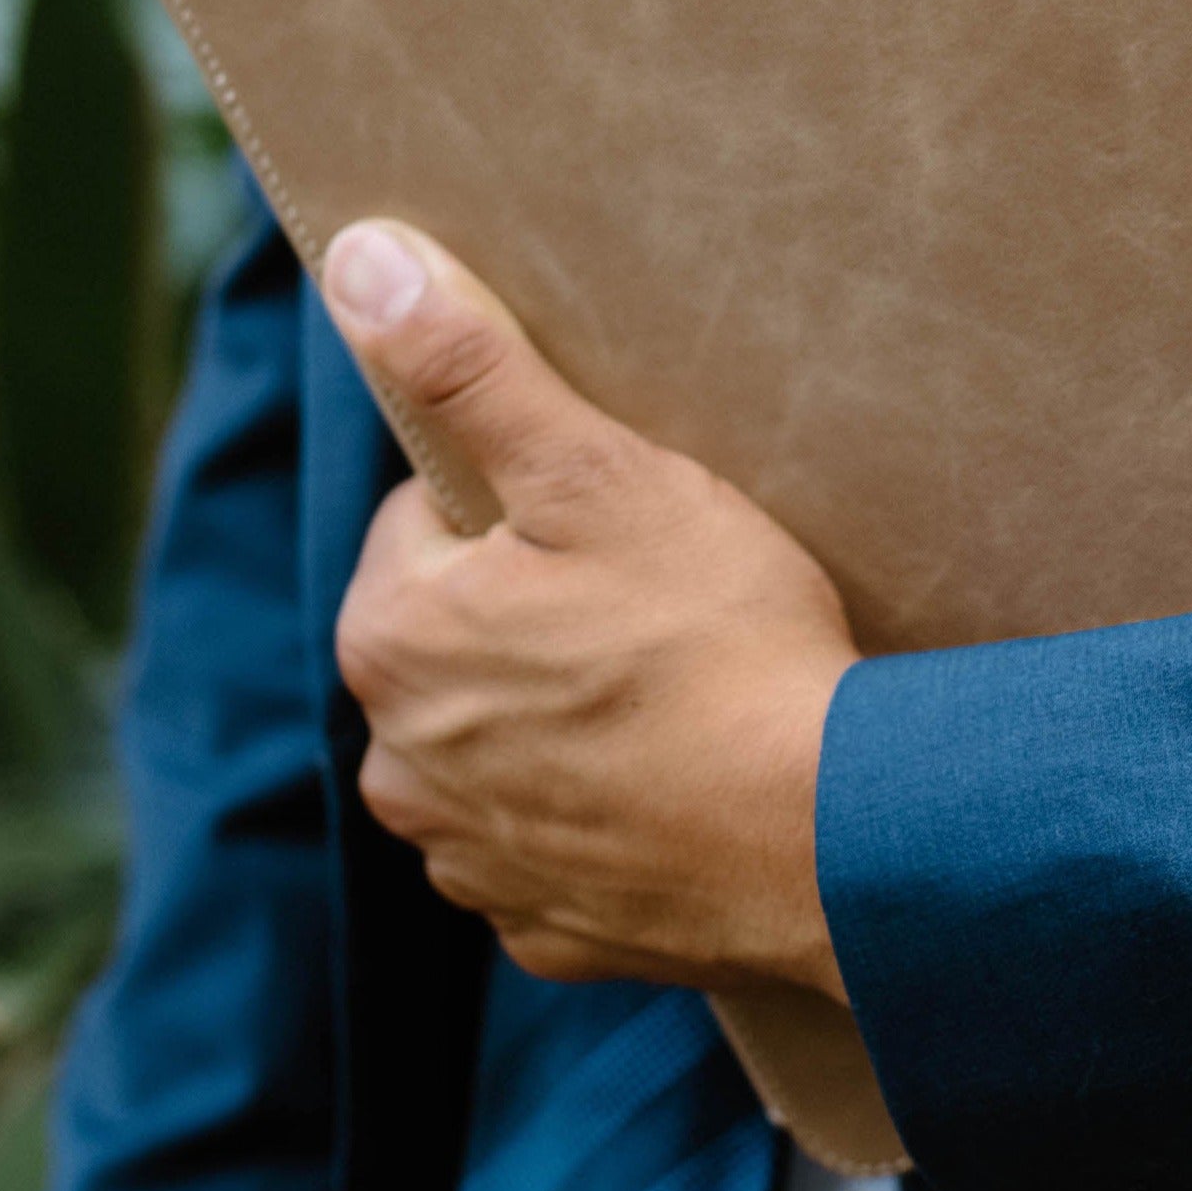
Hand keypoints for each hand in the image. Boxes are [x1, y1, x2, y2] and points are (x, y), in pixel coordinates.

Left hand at [323, 220, 859, 1001]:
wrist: (833, 834)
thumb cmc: (716, 637)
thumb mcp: (595, 469)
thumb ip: (469, 366)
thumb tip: (359, 260)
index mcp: (390, 637)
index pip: (427, 521)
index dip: (526, 504)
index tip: (610, 522)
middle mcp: (398, 765)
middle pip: (459, 632)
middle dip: (535, 607)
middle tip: (653, 597)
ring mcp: (470, 861)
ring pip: (499, 738)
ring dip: (559, 712)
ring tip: (672, 686)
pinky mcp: (546, 930)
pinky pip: (553, 837)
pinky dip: (600, 806)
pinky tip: (676, 775)